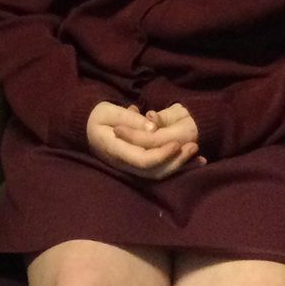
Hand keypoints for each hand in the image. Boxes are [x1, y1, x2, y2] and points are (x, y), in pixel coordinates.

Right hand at [85, 101, 204, 180]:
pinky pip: (157, 170)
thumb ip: (131, 120)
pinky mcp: (136, 166)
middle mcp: (122, 164)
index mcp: (114, 150)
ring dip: (179, 166)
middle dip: (176, 161)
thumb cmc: (97, 116)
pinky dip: (175, 166)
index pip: (142, 160)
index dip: (161, 154)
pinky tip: (192, 162)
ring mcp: (129, 168)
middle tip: (193, 146)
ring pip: (157, 174)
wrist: (86, 127)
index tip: (176, 143)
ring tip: (198, 156)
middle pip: (153, 172)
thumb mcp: (110, 111)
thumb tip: (154, 129)